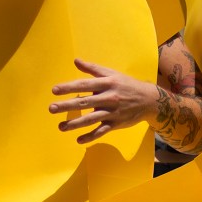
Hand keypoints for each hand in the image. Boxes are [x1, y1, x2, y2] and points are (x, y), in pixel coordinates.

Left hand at [47, 59, 161, 144]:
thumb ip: (93, 69)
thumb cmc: (127, 84)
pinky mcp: (116, 124)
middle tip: (51, 108)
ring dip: (75, 124)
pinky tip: (79, 141)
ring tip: (60, 127)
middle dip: (67, 106)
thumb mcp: (112, 74)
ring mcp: (112, 112)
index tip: (54, 90)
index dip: (69, 87)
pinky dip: (91, 137)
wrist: (149, 100)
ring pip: (91, 119)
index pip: (84, 85)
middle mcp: (109, 98)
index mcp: (107, 83)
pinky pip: (101, 131)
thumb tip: (76, 61)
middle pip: (85, 103)